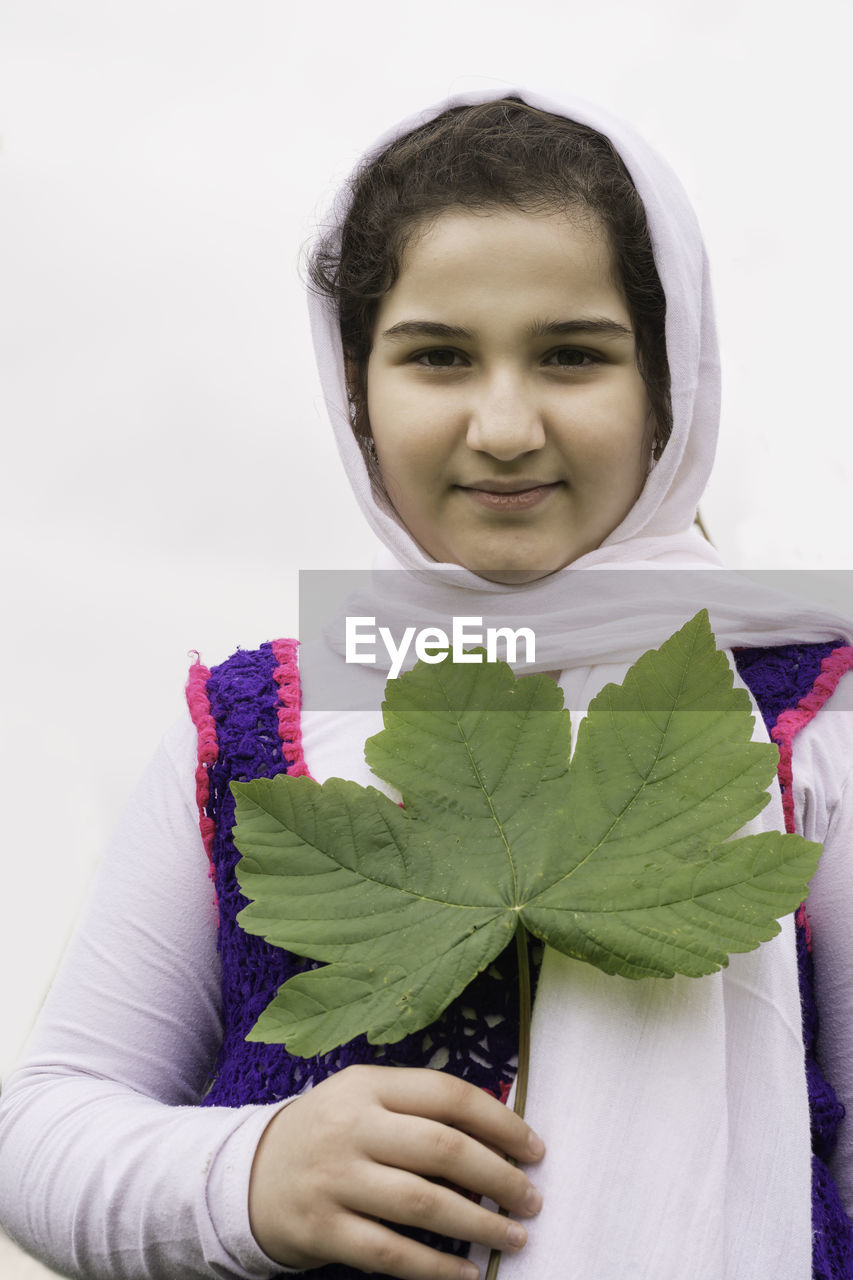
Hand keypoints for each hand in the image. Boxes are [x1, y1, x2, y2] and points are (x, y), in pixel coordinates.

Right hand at [248, 1064, 544, 1278]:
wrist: (248, 1175)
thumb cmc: (329, 1133)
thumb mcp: (364, 1100)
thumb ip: (419, 1108)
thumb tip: (500, 1136)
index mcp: (368, 1085)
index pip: (447, 1095)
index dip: (499, 1122)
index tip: (534, 1149)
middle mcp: (351, 1127)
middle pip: (441, 1149)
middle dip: (499, 1176)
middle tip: (531, 1200)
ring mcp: (334, 1179)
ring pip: (422, 1204)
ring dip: (478, 1225)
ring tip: (513, 1237)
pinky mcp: (322, 1229)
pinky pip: (390, 1253)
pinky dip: (435, 1268)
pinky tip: (467, 1274)